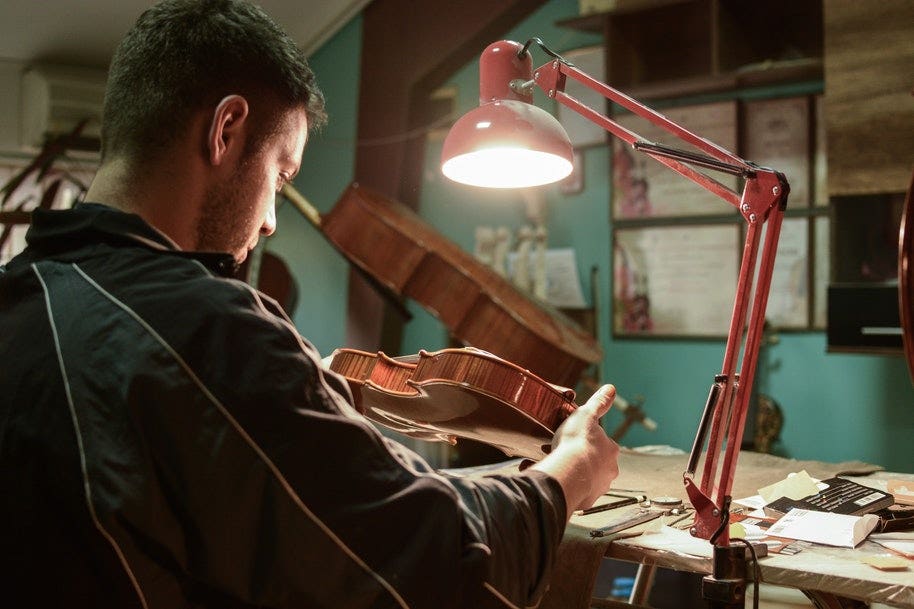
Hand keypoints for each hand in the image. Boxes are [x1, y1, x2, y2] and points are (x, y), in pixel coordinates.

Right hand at [532, 384, 619, 517]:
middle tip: (562, 452)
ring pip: (584, 479)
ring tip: (553, 466)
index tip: (573, 438)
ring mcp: (598, 487)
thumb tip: (611, 389)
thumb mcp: (586, 414)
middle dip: (580, 458)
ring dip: (571, 473)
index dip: (587, 440)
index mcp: (611, 450)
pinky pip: (573, 494)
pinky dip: (564, 487)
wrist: (569, 472)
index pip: (602, 443)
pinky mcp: (585, 501)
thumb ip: (598, 403)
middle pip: (594, 463)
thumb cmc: (578, 443)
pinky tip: (551, 480)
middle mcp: (609, 471)